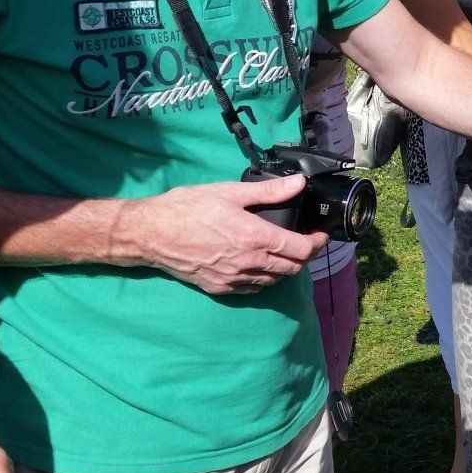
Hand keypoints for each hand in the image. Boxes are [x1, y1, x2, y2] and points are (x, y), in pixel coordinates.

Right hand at [113, 175, 327, 293]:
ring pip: (274, 281)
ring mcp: (233, 279)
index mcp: (254, 238)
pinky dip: (264, 279)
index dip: (317, 243)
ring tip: (283, 251)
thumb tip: (298, 183)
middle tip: (304, 242)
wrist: (150, 233)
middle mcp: (248, 263)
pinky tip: (259, 265)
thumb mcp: (230, 192)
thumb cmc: (186, 208)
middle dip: (304, 256)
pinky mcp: (220, 288)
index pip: (301, 250)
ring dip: (285, 268)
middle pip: (292, 268)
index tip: (320, 235)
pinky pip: (253, 289)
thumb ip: (269, 191)